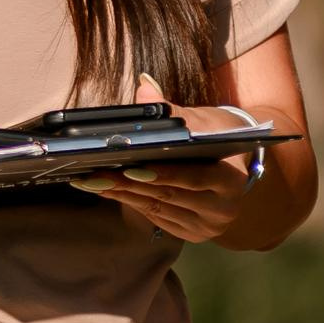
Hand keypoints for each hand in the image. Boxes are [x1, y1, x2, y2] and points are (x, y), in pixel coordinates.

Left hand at [67, 72, 257, 242]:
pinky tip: (107, 190)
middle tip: (95, 174)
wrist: (231, 160)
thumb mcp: (198, 120)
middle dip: (128, 183)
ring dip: (122, 194)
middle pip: (169, 195)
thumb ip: (170, 109)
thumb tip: (144, 89)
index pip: (193, 177)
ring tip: (92, 181)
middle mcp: (224, 208)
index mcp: (232, 179)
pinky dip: (130, 202)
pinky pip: (155, 216)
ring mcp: (207, 225)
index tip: (129, 168)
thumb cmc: (212, 136)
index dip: (161, 174)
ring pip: (157, 207)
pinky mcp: (192, 233)